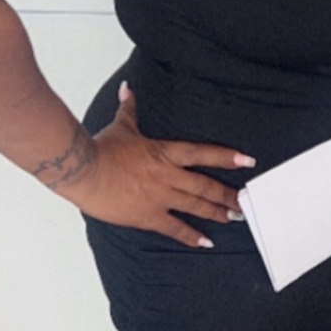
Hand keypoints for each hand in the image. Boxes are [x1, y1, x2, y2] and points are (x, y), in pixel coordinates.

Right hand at [54, 86, 254, 246]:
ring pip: (196, 207)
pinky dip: (191, 236)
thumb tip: (129, 87)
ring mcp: (159, 197)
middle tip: (244, 202)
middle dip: (227, 194)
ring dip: (217, 213)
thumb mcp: (121, 125)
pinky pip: (174, 228)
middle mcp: (167, 176)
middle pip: (205, 186)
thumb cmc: (100, 149)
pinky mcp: (148, 216)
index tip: (247, 161)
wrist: (83, 171)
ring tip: (233, 218)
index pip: (202, 153)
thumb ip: (130, 108)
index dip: (226, 157)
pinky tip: (206, 243)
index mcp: (164, 153)